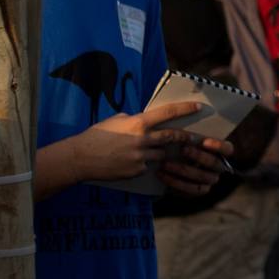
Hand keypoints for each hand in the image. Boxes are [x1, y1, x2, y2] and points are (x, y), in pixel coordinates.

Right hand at [68, 101, 208, 182]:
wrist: (81, 158)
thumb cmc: (97, 135)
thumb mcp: (117, 119)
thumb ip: (135, 119)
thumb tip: (147, 120)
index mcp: (138, 123)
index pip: (168, 113)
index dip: (185, 109)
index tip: (198, 107)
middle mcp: (142, 139)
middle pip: (172, 137)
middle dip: (184, 137)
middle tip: (192, 137)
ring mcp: (140, 157)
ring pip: (162, 154)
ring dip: (163, 152)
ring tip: (158, 151)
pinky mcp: (136, 171)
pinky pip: (148, 166)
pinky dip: (147, 163)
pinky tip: (136, 161)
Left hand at [158, 136, 234, 196]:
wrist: (167, 161)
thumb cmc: (179, 142)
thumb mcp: (186, 134)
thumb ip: (190, 129)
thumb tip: (194, 111)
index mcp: (221, 152)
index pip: (228, 149)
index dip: (219, 146)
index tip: (205, 141)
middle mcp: (218, 168)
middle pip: (214, 163)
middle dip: (198, 156)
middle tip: (183, 149)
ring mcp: (209, 181)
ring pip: (200, 178)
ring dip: (182, 170)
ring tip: (166, 163)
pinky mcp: (197, 191)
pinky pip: (189, 190)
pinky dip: (175, 183)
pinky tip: (163, 175)